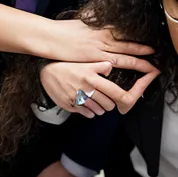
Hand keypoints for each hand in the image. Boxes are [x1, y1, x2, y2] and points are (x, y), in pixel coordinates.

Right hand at [40, 59, 160, 118]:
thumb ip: (101, 65)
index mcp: (93, 78)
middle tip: (110, 97)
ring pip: (99, 111)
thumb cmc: (68, 66)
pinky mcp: (70, 106)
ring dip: (102, 107)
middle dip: (113, 103)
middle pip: (109, 105)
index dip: (128, 97)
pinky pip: (87, 114)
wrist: (45, 73)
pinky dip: (91, 111)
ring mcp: (78, 99)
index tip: (132, 97)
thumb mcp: (86, 62)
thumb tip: (111, 67)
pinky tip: (88, 103)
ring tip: (98, 99)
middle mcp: (86, 90)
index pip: (117, 93)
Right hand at [45, 20, 154, 66]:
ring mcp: (99, 50)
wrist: (50, 37)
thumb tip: (105, 14)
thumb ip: (97, 21)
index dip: (139, 37)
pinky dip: (123, 69)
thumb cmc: (65, 29)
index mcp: (102, 28)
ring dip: (138, 62)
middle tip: (157, 55)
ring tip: (151, 68)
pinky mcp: (92, 60)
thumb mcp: (84, 21)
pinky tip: (131, 73)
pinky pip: (112, 65)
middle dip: (144, 51)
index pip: (126, 32)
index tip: (152, 41)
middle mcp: (104, 38)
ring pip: (124, 56)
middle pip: (129, 44)